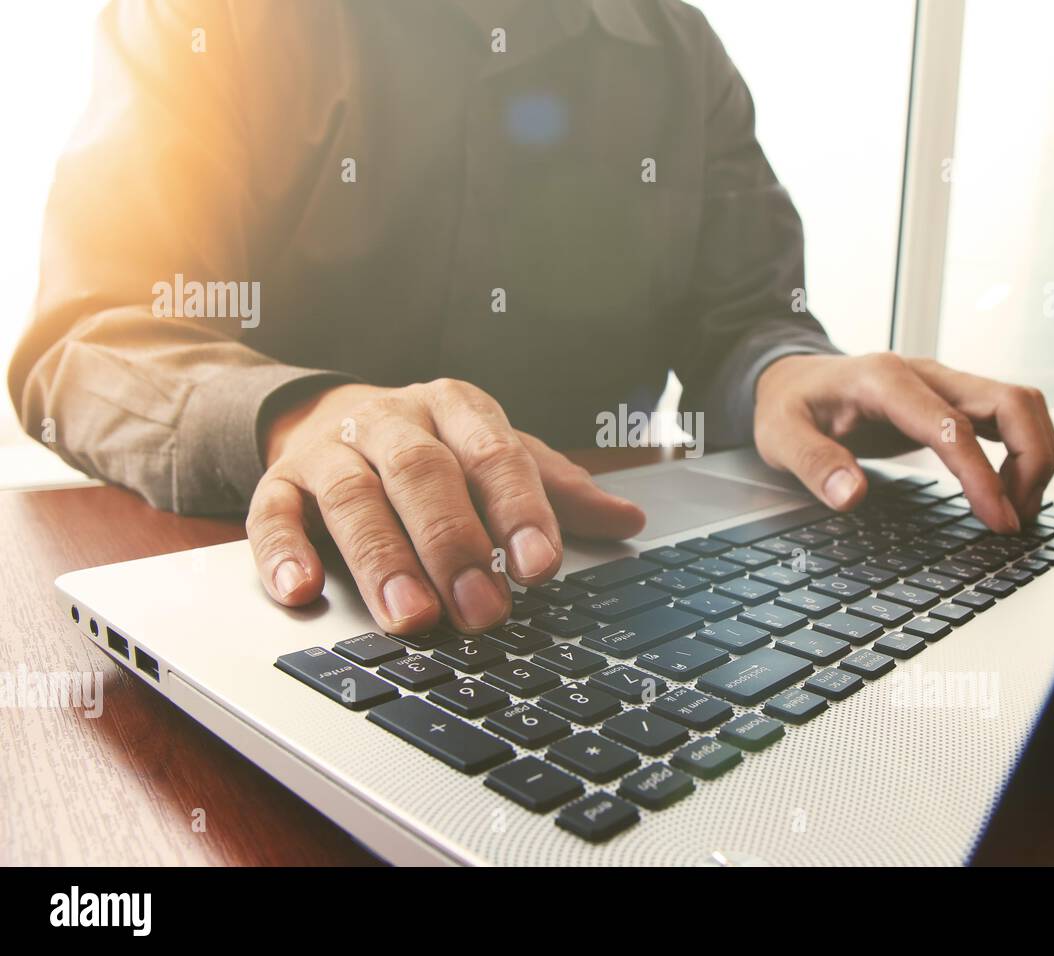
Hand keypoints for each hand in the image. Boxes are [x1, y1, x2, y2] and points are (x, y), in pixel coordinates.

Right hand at [247, 380, 645, 634]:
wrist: (332, 412)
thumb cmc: (434, 447)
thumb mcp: (496, 454)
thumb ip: (555, 489)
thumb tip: (628, 519)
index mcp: (456, 407)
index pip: (493, 454)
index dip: (519, 510)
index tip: (541, 567)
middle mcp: (392, 420)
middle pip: (422, 474)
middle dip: (455, 545)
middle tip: (482, 610)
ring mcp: (330, 449)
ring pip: (353, 497)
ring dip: (382, 559)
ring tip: (411, 616)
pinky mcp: (279, 482)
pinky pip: (270, 513)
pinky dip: (283, 552)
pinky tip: (303, 591)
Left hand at [754, 353, 1053, 532]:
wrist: (790, 377)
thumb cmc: (787, 406)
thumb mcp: (779, 437)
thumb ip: (813, 464)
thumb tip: (851, 495)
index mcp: (883, 380)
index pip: (953, 426)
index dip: (983, 475)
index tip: (1000, 519)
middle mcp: (924, 373)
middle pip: (1011, 401)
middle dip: (1032, 460)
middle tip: (1017, 518)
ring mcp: (943, 382)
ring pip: (1020, 404)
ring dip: (1036, 455)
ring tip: (1018, 509)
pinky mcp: (952, 398)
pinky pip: (1008, 415)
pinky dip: (1023, 450)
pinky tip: (1010, 490)